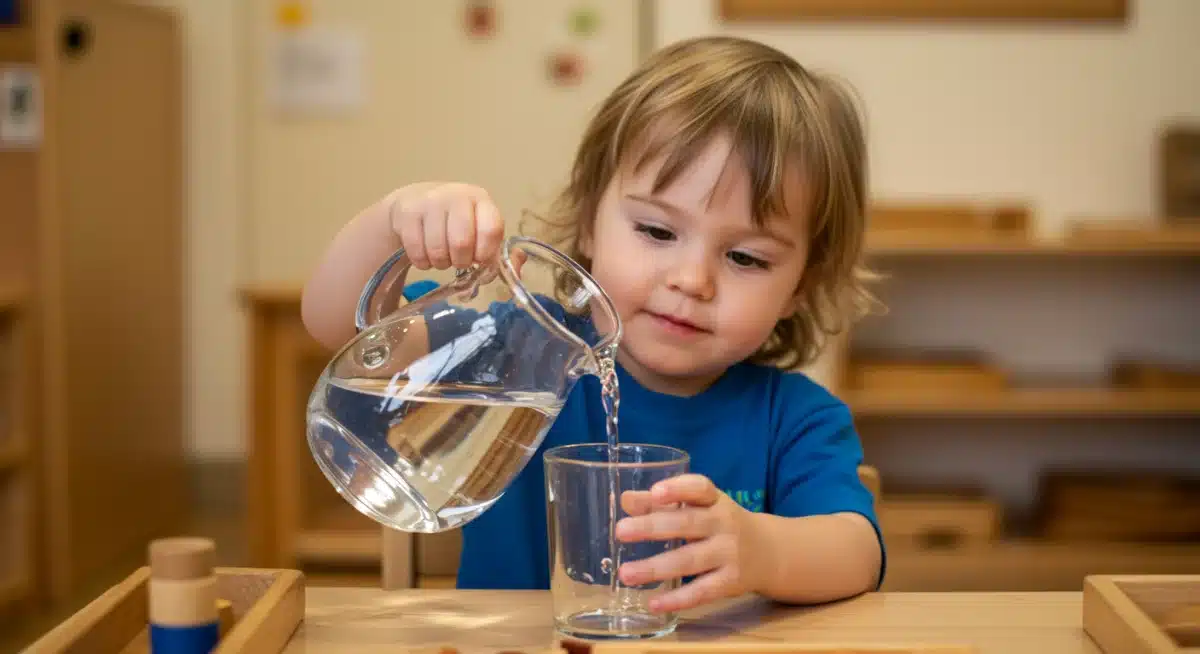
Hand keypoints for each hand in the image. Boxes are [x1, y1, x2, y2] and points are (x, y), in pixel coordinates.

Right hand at [387, 182, 504, 269]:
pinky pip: (416, 250)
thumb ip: (501, 253)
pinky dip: (422, 262)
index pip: (491, 229)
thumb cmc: (455, 224)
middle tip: (457, 261)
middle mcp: (457, 196)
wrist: (415, 203)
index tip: (479, 260)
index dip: (486, 253)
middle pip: (462, 243)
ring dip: (440, 263)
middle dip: (460, 261)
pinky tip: (425, 255)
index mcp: (481, 200)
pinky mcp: (407, 211)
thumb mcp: (480, 233)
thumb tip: (518, 267)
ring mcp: (430, 201)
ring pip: (437, 250)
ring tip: (441, 257)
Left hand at [614, 474, 762, 613]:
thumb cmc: (721, 524)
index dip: (678, 489)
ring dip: (655, 567)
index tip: (655, 492)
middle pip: (688, 524)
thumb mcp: (699, 507)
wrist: (770, 552)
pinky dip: (677, 599)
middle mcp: (724, 524)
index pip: (700, 488)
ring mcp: (729, 553)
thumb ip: (661, 503)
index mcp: (715, 500)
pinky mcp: (731, 582)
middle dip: (653, 527)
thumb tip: (626, 500)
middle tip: (620, 531)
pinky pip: (702, 591)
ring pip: (690, 560)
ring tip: (625, 573)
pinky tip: (653, 603)